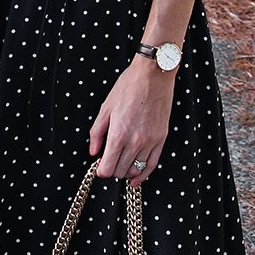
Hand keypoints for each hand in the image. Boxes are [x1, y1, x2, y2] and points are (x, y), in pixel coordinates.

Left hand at [89, 55, 174, 183]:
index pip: (107, 169)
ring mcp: (150, 142)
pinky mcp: (161, 139)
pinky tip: (136, 178)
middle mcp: (134, 142)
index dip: (101, 170)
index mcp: (118, 134)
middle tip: (109, 160)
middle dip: (112, 170)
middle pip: (120, 172)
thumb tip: (93, 151)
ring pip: (135, 170)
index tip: (100, 166)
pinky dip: (143, 174)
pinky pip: (152, 165)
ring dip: (126, 171)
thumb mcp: (106, 108)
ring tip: (121, 163)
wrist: (153, 75)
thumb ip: (97, 133)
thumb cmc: (128, 87)